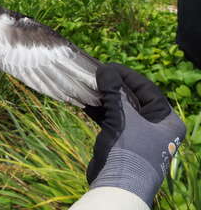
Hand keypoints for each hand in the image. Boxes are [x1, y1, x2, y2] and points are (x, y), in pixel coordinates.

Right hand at [87, 63, 185, 207]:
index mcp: (166, 120)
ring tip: (87, 85)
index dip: (126, 75)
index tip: (107, 66)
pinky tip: (84, 101)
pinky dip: (99, 110)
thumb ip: (114, 91)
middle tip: (96, 74)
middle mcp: (155, 126)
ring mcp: (137, 134)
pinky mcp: (121, 141)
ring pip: (120, 109)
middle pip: (132, 98)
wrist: (117, 186)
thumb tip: (105, 68)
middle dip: (113, 86)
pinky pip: (111, 120)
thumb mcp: (123, 117)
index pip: (147, 88)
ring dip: (103, 97)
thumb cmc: (128, 149)